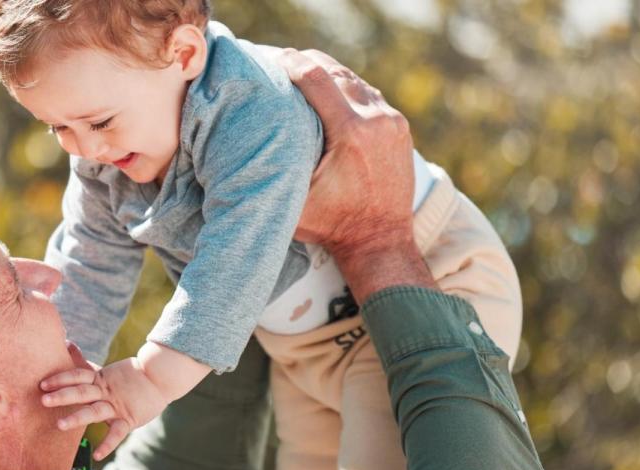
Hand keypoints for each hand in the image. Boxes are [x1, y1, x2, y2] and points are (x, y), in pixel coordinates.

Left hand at [41, 352, 169, 460]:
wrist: (160, 378)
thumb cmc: (129, 377)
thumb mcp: (104, 371)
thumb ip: (83, 363)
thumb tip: (65, 344)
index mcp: (100, 379)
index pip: (78, 375)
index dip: (60, 379)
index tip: (42, 384)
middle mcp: (106, 392)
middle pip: (82, 392)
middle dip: (62, 395)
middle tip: (43, 400)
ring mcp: (117, 406)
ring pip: (95, 412)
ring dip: (77, 418)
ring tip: (60, 425)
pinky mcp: (129, 419)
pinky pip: (117, 433)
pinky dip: (108, 445)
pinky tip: (97, 456)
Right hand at [278, 49, 434, 301]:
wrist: (380, 241)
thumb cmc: (332, 225)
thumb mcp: (295, 200)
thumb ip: (275, 170)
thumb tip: (240, 142)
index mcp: (352, 133)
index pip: (316, 79)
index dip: (289, 64)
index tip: (268, 59)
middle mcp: (377, 121)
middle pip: (335, 72)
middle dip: (305, 62)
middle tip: (278, 61)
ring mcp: (392, 122)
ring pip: (353, 81)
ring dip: (326, 73)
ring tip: (298, 71)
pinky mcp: (399, 127)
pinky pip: (368, 95)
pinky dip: (345, 88)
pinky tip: (326, 90)